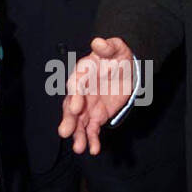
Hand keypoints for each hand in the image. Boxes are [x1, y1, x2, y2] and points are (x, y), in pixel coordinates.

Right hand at [58, 36, 135, 155]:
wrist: (126, 68)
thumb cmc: (117, 56)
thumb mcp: (116, 48)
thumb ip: (107, 46)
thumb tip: (98, 41)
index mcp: (82, 73)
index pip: (76, 84)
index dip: (75, 95)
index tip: (77, 107)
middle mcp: (80, 92)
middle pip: (71, 107)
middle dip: (68, 120)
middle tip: (65, 133)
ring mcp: (86, 106)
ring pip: (79, 122)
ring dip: (78, 136)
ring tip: (79, 148)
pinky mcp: (96, 116)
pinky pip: (92, 130)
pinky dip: (92, 140)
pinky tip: (94, 150)